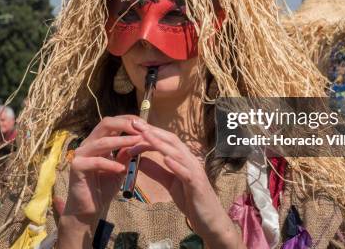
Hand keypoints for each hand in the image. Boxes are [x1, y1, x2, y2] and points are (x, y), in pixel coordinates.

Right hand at [57, 116, 142, 247]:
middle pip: (105, 124)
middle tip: (141, 129)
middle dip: (124, 124)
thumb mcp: (120, 168)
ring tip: (137, 143)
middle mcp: (88, 144)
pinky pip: (95, 162)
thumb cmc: (104, 187)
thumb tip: (138, 140)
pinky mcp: (76, 167)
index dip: (128, 120)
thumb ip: (126, 155)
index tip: (145, 124)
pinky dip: (110, 163)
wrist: (89, 208)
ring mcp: (80, 154)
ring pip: (101, 142)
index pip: (112, 122)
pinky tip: (121, 168)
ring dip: (121, 141)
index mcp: (98, 141)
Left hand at [128, 120, 243, 248]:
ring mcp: (195, 172)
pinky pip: (186, 173)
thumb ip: (156, 171)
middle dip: (154, 132)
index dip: (151, 132)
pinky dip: (176, 165)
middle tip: (136, 124)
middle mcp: (190, 161)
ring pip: (178, 153)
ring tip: (147, 136)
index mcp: (183, 159)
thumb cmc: (191, 199)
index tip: (134, 125)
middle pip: (172, 141)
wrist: (209, 220)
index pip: (166, 141)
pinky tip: (166, 159)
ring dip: (161, 144)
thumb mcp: (169, 183)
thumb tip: (139, 160)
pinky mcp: (197, 185)